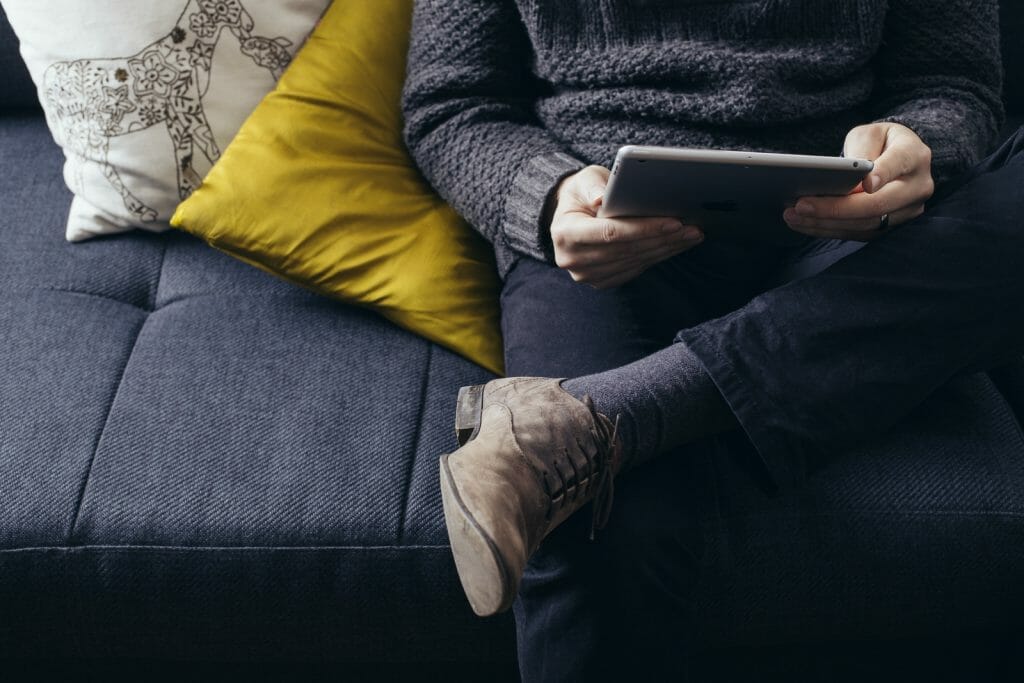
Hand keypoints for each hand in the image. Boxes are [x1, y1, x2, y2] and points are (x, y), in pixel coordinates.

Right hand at [550, 165, 703, 288]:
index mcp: (565, 233)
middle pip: (626, 250)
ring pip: (634, 262)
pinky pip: (635, 270)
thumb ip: (592, 186)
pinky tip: (676, 245)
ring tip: (691, 235)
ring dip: (666, 249)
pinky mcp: (601, 281)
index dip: (644, 229)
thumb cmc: (582, 193)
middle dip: (662, 238)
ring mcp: (586, 274)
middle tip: (692, 228)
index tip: (674, 222)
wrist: (572, 215)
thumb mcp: (584, 180)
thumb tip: (602, 198)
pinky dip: (658, 257)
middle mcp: (572, 259)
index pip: (610, 233)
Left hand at [783, 122, 934, 240]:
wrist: (896, 159)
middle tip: (801, 205)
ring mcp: (907, 211)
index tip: (866, 184)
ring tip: (793, 216)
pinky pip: (859, 234)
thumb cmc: (879, 142)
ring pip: (866, 224)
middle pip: (877, 204)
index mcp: (914, 155)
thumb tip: (847, 175)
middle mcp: (917, 186)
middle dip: (835, 208)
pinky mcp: (891, 227)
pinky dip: (829, 229)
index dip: (883, 174)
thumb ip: (861, 148)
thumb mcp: (870, 133)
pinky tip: (804, 223)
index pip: (899, 163)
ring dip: (826, 223)